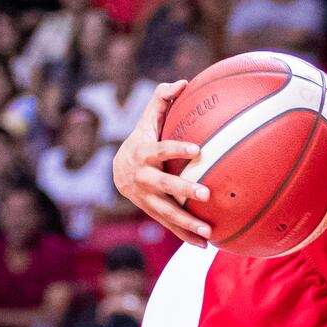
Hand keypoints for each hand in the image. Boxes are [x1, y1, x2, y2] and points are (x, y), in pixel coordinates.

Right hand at [111, 80, 212, 244]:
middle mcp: (142, 178)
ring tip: (209, 231)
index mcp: (143, 153)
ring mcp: (145, 198)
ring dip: (187, 223)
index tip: (197, 150)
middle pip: (163, 186)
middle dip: (184, 191)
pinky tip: (206, 245)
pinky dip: (186, 236)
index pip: (161, 149)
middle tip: (207, 193)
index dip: (177, 149)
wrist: (116, 171)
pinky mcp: (150, 212)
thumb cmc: (141, 139)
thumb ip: (162, 99)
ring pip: (167, 212)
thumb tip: (184, 81)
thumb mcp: (147, 119)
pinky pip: (169, 226)